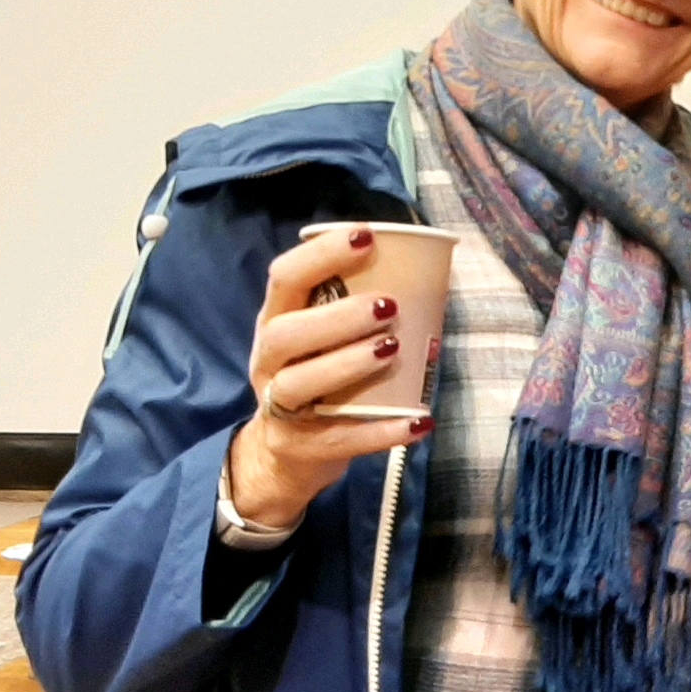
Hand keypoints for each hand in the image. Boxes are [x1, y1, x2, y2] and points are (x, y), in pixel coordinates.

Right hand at [227, 225, 434, 529]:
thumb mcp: (319, 338)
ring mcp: (278, 408)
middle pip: (287, 333)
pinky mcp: (300, 448)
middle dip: (337, 316)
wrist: (285, 454)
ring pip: (301, 383)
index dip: (321, 254)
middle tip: (389, 305)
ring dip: (350, 363)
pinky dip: (381, 431)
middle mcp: (269, 360)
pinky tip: (420, 420)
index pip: (285, 278)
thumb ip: (349, 305)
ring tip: (393, 349)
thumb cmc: (316, 376)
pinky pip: (341, 439)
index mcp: (276, 320)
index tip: (365, 236)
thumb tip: (422, 266)